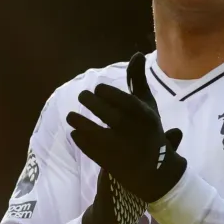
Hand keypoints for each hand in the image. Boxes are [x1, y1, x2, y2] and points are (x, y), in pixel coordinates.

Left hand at [67, 53, 186, 203]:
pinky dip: (81, 140)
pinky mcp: (112, 163)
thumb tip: (137, 54)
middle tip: (82, 96)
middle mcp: (136, 133)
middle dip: (92, 103)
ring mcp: (123, 150)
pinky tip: (75, 132)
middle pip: (110, 116)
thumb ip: (138, 81)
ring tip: (70, 116)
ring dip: (80, 122)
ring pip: (98, 134)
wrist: (154, 169)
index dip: (109, 94)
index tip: (98, 88)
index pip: (126, 103)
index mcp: (146, 117)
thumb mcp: (147, 105)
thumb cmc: (148, 131)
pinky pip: (92, 150)